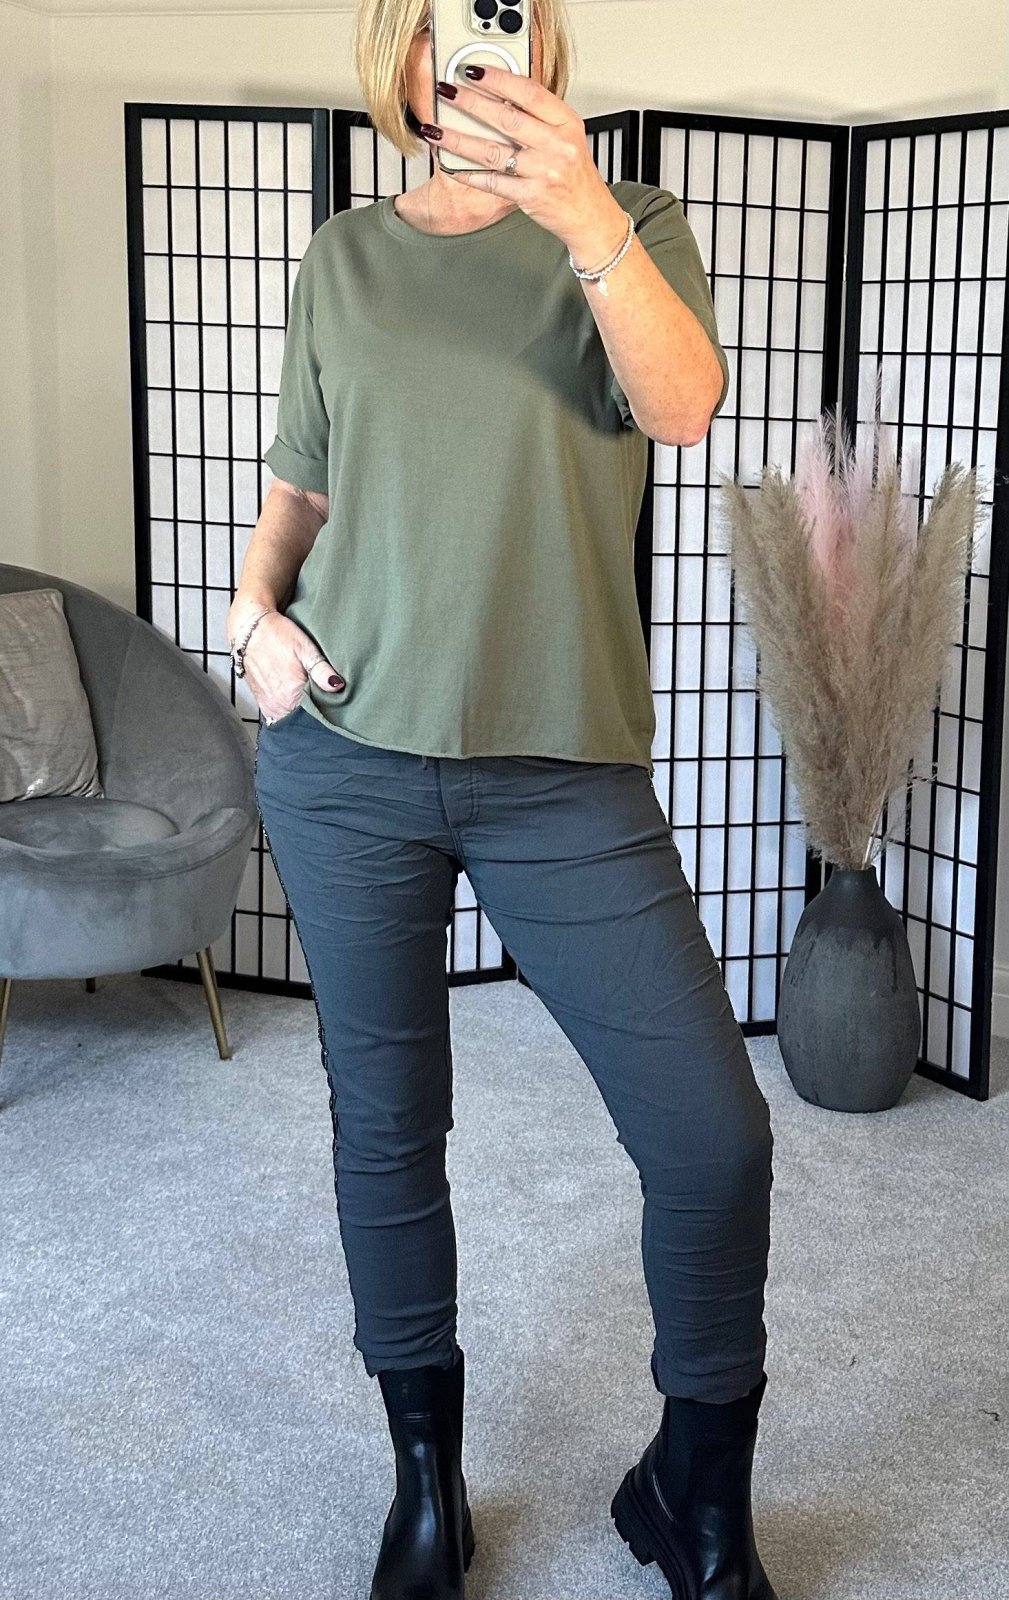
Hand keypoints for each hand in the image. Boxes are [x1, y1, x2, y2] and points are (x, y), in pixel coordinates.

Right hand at [238, 611, 344, 723]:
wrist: (250, 629)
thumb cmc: (278, 635)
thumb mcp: (305, 649)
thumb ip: (321, 670)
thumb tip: (337, 686)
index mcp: (293, 694)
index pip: (317, 714)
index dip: (328, 709)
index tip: (334, 702)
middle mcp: (280, 704)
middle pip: (304, 718)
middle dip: (315, 712)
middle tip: (322, 697)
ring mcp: (269, 705)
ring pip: (291, 718)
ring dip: (300, 712)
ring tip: (308, 697)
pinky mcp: (262, 702)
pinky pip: (278, 715)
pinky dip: (287, 711)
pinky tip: (293, 699)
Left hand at [426, 64, 627, 269]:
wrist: (590, 216)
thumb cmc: (576, 176)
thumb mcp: (567, 136)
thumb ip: (540, 117)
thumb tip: (499, 97)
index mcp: (567, 122)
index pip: (528, 92)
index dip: (498, 79)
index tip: (474, 72)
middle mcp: (557, 144)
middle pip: (506, 118)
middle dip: (471, 103)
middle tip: (447, 92)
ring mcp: (544, 171)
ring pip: (493, 151)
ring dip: (459, 139)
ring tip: (437, 129)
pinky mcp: (531, 196)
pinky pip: (493, 182)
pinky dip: (470, 174)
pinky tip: (452, 166)